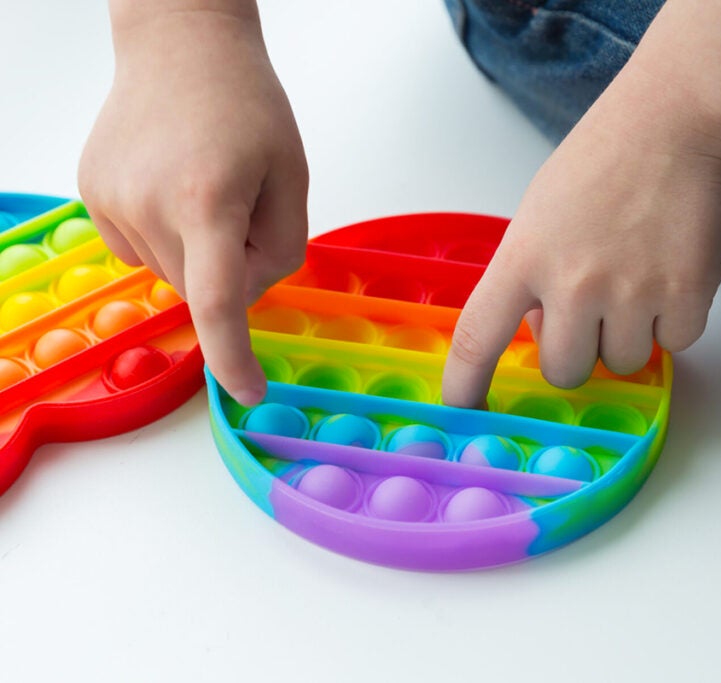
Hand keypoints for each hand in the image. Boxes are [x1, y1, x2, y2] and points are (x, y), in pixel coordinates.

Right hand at [78, 6, 307, 405]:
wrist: (180, 50)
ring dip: (199, 251)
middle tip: (246, 210)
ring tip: (207, 187)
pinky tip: (174, 189)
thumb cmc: (248, 108)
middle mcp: (148, 207)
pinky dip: (168, 237)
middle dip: (233, 270)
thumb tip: (241, 301)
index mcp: (207, 201)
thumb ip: (279, 251)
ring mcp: (110, 202)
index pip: (217, 303)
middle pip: (203, 289)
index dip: (233, 358)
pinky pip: (143, 251)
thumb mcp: (293, 180)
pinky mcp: (91, 196)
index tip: (248, 391)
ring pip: (172, 272)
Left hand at [441, 82, 720, 408]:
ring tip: (638, 277)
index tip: (462, 409)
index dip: (466, 384)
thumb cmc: (605, 157)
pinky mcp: (687, 296)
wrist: (677, 122)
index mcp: (524, 257)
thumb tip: (541, 329)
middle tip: (592, 311)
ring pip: (621, 363)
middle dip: (576, 352)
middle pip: (564, 371)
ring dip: (628, 335)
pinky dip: (674, 321)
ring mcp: (632, 293)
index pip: (479, 337)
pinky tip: (671, 273)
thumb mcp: (540, 214)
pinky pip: (675, 345)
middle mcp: (573, 284)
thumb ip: (531, 274)